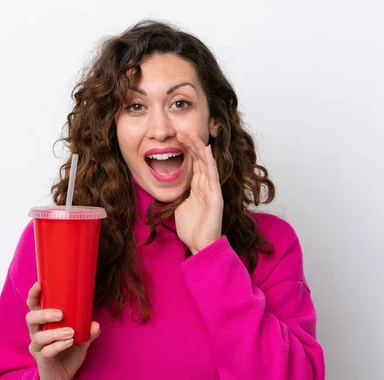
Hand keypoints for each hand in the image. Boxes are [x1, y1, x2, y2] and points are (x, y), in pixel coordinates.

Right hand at [26, 282, 100, 379]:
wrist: (62, 377)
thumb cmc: (68, 353)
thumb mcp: (81, 340)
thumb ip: (88, 331)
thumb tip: (95, 323)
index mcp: (43, 322)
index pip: (33, 306)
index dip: (33, 295)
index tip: (39, 285)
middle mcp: (36, 332)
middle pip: (31, 318)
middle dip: (44, 314)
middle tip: (61, 314)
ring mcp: (37, 347)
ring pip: (38, 336)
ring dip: (54, 332)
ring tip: (70, 332)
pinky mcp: (41, 360)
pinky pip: (46, 351)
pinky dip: (58, 345)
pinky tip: (69, 342)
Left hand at [175, 131, 223, 253]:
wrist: (200, 245)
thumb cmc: (192, 228)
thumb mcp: (179, 205)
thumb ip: (178, 193)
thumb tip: (168, 185)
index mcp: (197, 186)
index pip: (193, 162)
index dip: (186, 148)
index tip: (177, 136)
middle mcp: (205, 185)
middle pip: (199, 159)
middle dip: (191, 143)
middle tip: (181, 129)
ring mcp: (211, 190)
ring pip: (205, 163)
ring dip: (198, 148)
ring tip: (190, 134)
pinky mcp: (215, 197)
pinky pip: (212, 177)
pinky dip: (209, 163)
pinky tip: (206, 151)